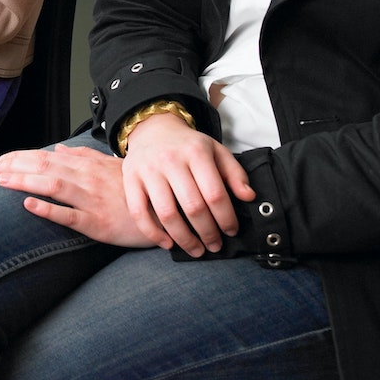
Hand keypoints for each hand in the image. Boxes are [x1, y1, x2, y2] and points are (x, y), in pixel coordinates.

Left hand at [0, 144, 158, 246]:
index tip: (0, 160)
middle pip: (46, 166)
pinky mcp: (97, 224)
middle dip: (16, 165)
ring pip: (53, 186)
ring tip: (2, 180)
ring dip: (25, 181)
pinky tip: (29, 205)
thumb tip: (59, 148)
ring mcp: (92, 201)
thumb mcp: (111, 167)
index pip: (48, 155)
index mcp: (89, 165)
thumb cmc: (136, 190)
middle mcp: (88, 179)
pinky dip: (48, 209)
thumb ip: (85, 156)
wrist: (166, 213)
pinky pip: (70, 215)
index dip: (21, 156)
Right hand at [120, 115, 255, 255]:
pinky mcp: (130, 179)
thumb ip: (235, 174)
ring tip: (196, 250)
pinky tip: (168, 244)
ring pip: (167, 214)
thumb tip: (248, 196)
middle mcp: (170, 160)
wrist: (154, 129)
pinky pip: (139, 213)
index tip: (231, 231)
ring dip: (184, 239)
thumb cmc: (189, 146)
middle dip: (208, 233)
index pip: (215, 193)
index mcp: (196, 152)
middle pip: (192, 207)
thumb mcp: (217, 151)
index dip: (226, 218)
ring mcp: (147, 170)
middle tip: (215, 245)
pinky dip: (153, 233)